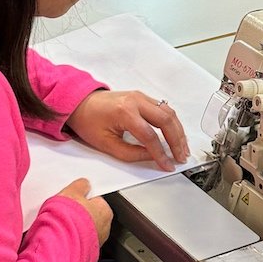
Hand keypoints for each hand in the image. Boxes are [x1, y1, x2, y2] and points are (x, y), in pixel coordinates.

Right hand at [57, 177, 112, 244]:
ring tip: (61, 224)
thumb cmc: (67, 218)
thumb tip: (84, 184)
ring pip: (84, 231)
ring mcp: (95, 243)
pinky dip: (71, 239)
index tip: (74, 199)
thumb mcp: (73, 191)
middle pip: (91, 216)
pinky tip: (61, 236)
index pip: (97, 200)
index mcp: (105, 211)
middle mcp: (105, 229)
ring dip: (74, 228)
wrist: (59, 244)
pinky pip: (77, 242)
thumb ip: (81, 186)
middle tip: (65, 211)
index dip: (83, 199)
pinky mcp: (85, 254)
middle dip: (79, 214)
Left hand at [67, 90, 189, 173]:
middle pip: (166, 120)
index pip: (150, 135)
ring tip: (182, 148)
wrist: (80, 103)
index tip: (167, 164)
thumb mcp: (106, 144)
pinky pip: (164, 108)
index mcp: (125, 112)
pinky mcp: (143, 97)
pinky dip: (172, 123)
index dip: (161, 153)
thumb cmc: (88, 122)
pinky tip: (176, 135)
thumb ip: (131, 153)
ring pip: (169, 112)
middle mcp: (136, 101)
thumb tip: (152, 157)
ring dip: (178, 131)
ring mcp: (141, 97)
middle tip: (181, 157)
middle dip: (177, 141)